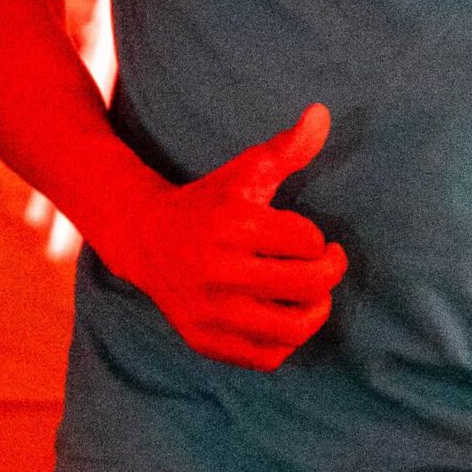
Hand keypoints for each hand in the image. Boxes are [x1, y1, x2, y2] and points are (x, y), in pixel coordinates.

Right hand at [113, 105, 345, 371]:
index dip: (316, 238)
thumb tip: (322, 113)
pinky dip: (285, 343)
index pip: (308, 240)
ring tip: (311, 298)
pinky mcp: (203, 339)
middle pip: (308, 286)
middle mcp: (219, 271)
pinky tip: (281, 318)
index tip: (305, 237)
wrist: (143, 237)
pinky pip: (266, 357)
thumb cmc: (208, 201)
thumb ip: (288, 148)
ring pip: (292, 329)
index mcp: (233, 225)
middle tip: (323, 265)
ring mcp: (210, 311)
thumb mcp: (245, 171)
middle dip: (327, 273)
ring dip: (315, 312)